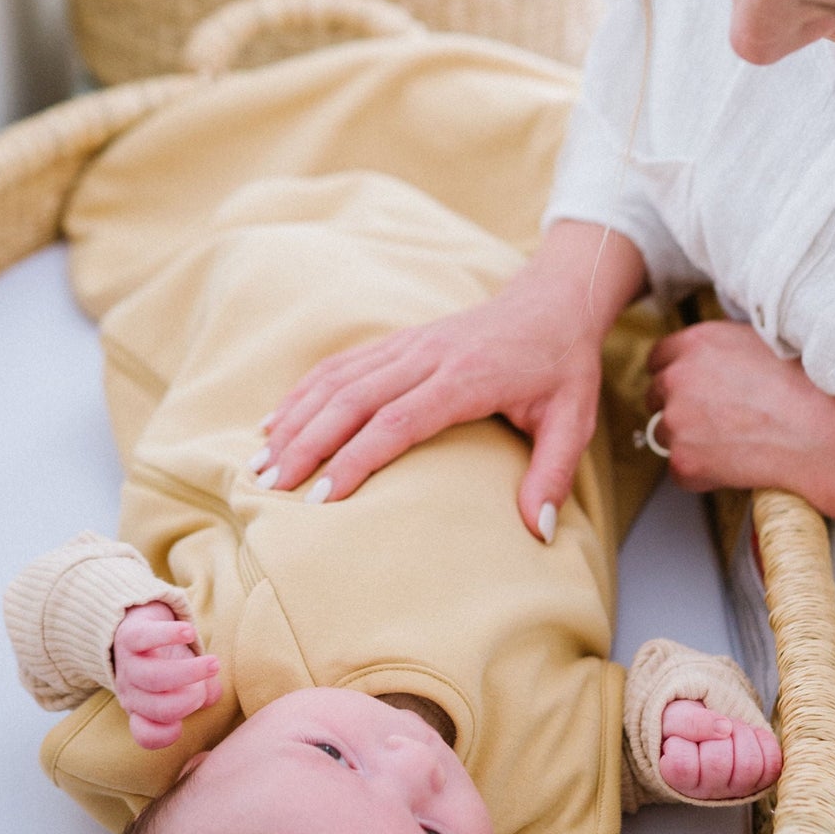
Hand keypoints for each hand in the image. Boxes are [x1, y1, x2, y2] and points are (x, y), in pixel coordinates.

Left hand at [111, 602, 220, 749]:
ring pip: (154, 677)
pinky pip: (145, 638)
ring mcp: (128, 665)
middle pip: (158, 708)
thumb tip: (212, 695)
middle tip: (205, 688)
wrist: (139, 628)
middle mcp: (131, 693)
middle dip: (189, 701)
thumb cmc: (167, 662)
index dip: (165, 735)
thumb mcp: (185, 684)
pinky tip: (189, 633)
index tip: (182, 725)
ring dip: (189, 672)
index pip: (146, 735)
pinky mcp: (128, 636)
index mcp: (143, 711)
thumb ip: (202, 693)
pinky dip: (169, 635)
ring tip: (214, 664)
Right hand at [257, 221, 647, 539]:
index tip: (322, 499)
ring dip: (294, 420)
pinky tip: (275, 420)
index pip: (396, 423)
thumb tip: (537, 532)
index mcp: (465, 378)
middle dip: (306, 444)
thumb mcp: (574, 421)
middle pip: (351, 401)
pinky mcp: (398, 341)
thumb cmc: (563, 367)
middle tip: (271, 486)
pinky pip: (340, 366)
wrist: (554, 301)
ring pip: (336, 381)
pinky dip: (303, 393)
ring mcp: (408, 345)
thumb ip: (553, 475)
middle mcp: (427, 357)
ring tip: (260, 462)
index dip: (354, 460)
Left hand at [646, 321, 834, 537]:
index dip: (674, 373)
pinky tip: (735, 465)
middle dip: (678, 407)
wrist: (823, 435)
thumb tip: (710, 360)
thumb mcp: (760, 343)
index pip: (658, 358)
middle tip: (715, 420)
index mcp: (696, 343)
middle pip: (655, 395)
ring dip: (689, 441)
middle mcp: (677, 378)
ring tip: (734, 443)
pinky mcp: (683, 460)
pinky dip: (701, 473)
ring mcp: (676, 421)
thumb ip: (721, 349)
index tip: (687, 387)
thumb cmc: (806, 387)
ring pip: (665, 435)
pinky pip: (680, 470)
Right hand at [659, 698, 782, 799]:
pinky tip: (748, 735)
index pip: (683, 764)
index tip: (682, 735)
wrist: (704, 729)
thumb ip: (688, 721)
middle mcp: (706, 791)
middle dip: (719, 732)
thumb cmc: (682, 727)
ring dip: (743, 734)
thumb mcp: (673, 717)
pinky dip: (764, 741)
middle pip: (719, 762)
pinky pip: (771, 764)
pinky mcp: (759, 782)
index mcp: (678, 779)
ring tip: (730, 729)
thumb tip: (724, 727)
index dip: (685, 740)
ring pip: (749, 765)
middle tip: (712, 726)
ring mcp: (734, 789)